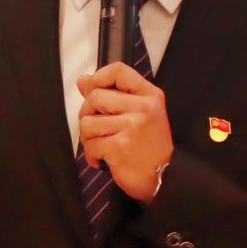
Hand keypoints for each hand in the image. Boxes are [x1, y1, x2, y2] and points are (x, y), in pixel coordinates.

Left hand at [77, 61, 173, 200]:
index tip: (92, 90)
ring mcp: (131, 127)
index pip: (118, 70)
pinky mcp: (120, 147)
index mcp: (149, 95)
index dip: (98, 77)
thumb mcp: (140, 113)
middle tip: (97, 128)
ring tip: (102, 144)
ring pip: (87, 122)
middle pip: (95, 97)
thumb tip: (83, 80)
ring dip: (88, 137)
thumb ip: (112, 94)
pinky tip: (103, 159)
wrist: (163, 177)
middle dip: (87, 113)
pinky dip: (92, 155)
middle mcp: (142, 108)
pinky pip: (90, 145)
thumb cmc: (150, 145)